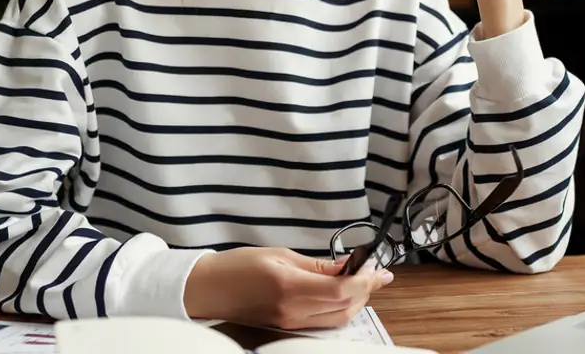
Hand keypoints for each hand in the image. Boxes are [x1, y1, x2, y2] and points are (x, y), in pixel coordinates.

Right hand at [183, 247, 392, 329]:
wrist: (207, 290)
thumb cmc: (237, 267)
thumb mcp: (280, 255)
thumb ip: (317, 264)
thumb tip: (348, 264)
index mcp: (289, 288)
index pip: (341, 290)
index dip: (365, 279)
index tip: (377, 267)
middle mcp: (292, 312)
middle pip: (345, 308)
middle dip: (366, 289)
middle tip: (375, 270)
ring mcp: (290, 324)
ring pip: (338, 319)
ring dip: (356, 300)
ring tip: (363, 279)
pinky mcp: (288, 328)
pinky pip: (323, 322)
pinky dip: (340, 308)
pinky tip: (343, 292)